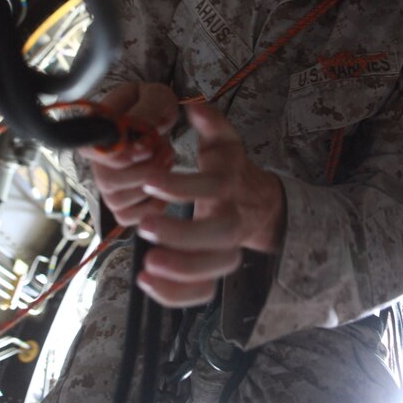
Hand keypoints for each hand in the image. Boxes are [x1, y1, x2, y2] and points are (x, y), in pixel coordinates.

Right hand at [79, 82, 177, 225]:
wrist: (158, 114)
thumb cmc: (153, 104)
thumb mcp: (156, 97)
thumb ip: (146, 112)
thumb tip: (138, 143)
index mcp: (94, 131)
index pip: (94, 153)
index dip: (124, 155)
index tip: (149, 145)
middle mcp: (94, 161)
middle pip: (108, 181)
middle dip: (145, 170)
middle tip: (166, 151)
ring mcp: (106, 184)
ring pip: (118, 201)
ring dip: (151, 186)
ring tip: (167, 161)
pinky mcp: (119, 202)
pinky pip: (128, 217)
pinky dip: (151, 206)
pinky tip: (164, 186)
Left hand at [136, 102, 285, 307]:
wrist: (257, 203)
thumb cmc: (230, 169)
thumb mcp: (224, 141)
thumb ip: (211, 123)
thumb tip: (195, 107)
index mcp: (230, 184)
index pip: (214, 187)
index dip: (184, 186)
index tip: (151, 182)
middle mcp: (234, 217)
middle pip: (220, 233)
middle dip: (182, 234)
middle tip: (146, 228)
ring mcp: (228, 247)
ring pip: (216, 267)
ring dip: (181, 271)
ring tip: (146, 266)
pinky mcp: (216, 270)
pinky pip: (205, 292)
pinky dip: (178, 295)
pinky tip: (148, 283)